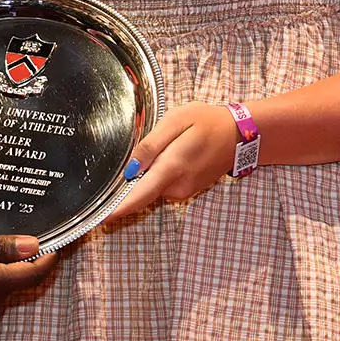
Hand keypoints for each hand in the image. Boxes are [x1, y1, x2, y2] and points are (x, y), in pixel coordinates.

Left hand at [103, 101, 241, 222]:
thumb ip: (151, 145)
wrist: (240, 135)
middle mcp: (177, 187)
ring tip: (165, 144)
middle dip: (131, 179)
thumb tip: (129, 169)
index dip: (117, 209)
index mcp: (171, 168)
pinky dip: (160, 173)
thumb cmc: (207, 122)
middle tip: (139, 153)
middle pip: (141, 191)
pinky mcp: (188, 190)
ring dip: (148, 173)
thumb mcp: (176, 121)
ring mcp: (184, 191)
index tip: (99, 219)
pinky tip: (171, 153)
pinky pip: (164, 185)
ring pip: (152, 187)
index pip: (138, 196)